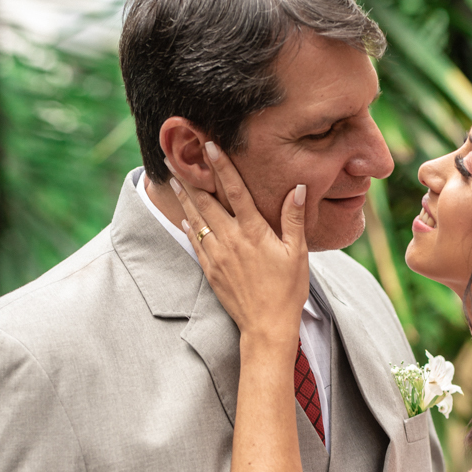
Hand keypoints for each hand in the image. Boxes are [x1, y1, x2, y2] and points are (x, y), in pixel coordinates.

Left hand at [169, 143, 308, 341]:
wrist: (266, 326)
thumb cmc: (287, 290)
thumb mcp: (297, 253)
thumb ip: (293, 218)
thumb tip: (298, 188)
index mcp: (253, 231)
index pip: (235, 190)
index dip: (222, 166)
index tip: (210, 145)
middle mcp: (231, 239)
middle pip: (206, 201)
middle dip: (190, 177)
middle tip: (175, 157)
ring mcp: (218, 256)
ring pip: (197, 220)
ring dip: (184, 198)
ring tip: (173, 180)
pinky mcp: (211, 271)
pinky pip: (196, 243)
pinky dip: (189, 228)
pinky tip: (184, 218)